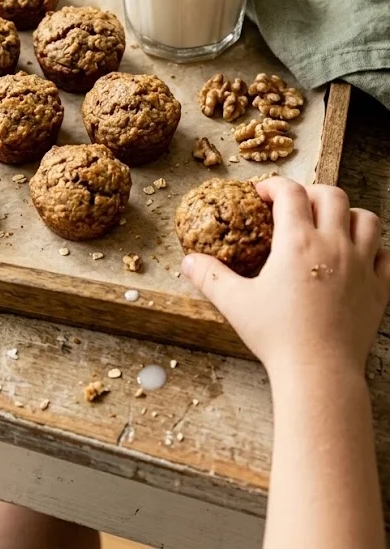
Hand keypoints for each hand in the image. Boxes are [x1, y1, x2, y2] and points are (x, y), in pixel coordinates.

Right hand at [182, 177, 389, 376]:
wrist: (319, 373)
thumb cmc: (278, 338)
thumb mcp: (235, 304)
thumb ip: (210, 277)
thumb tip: (188, 262)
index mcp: (296, 242)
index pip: (290, 192)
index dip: (274, 186)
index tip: (263, 195)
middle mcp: (333, 245)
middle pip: (332, 194)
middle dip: (312, 193)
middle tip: (296, 207)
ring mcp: (361, 266)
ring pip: (366, 219)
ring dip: (348, 215)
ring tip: (331, 226)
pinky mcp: (379, 289)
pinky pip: (385, 255)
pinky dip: (374, 250)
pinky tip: (359, 258)